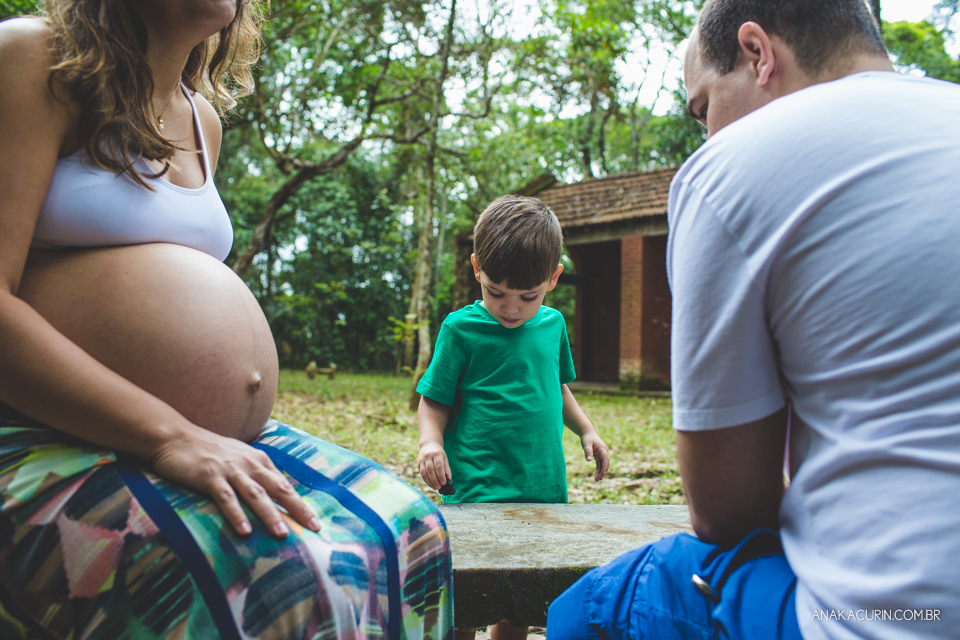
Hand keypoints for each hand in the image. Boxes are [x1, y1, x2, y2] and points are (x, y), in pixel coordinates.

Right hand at [151, 427, 321, 538]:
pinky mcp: (209, 476)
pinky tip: (245, 531)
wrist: (176, 436)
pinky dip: (236, 514)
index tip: (315, 523)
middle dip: (297, 509)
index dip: (300, 504)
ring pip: (255, 494)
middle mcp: (249, 464)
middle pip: (278, 488)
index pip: (284, 485)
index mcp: (259, 461)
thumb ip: (256, 474)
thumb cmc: (209, 451)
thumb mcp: (238, 458)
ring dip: (269, 514)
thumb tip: (274, 494)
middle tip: (313, 528)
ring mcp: (230, 470)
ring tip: (282, 534)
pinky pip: (226, 498)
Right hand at [417, 441, 450, 490]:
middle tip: (439, 487)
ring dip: (430, 482)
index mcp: (436, 453)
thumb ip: (447, 469)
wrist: (428, 444)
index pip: (438, 466)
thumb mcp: (445, 458)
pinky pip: (421, 473)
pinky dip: (426, 480)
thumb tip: (449, 480)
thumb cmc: (439, 453)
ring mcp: (422, 459)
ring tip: (435, 487)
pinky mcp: (418, 463)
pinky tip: (430, 484)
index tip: (444, 483)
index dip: (441, 476)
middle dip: (435, 480)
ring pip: (424, 472)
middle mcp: (428, 456)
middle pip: (431, 470)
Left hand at [581, 431, 609, 480]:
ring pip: (602, 465)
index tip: (602, 474)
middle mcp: (604, 452)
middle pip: (605, 464)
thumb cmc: (587, 438)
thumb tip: (588, 460)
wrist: (587, 433)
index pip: (605, 460)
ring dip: (600, 472)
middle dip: (602, 472)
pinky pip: (599, 464)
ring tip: (597, 479)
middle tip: (598, 479)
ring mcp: (602, 454)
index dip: (604, 468)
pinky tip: (596, 475)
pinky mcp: (598, 455)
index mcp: (603, 449)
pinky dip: (598, 469)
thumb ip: (588, 452)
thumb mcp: (586, 444)